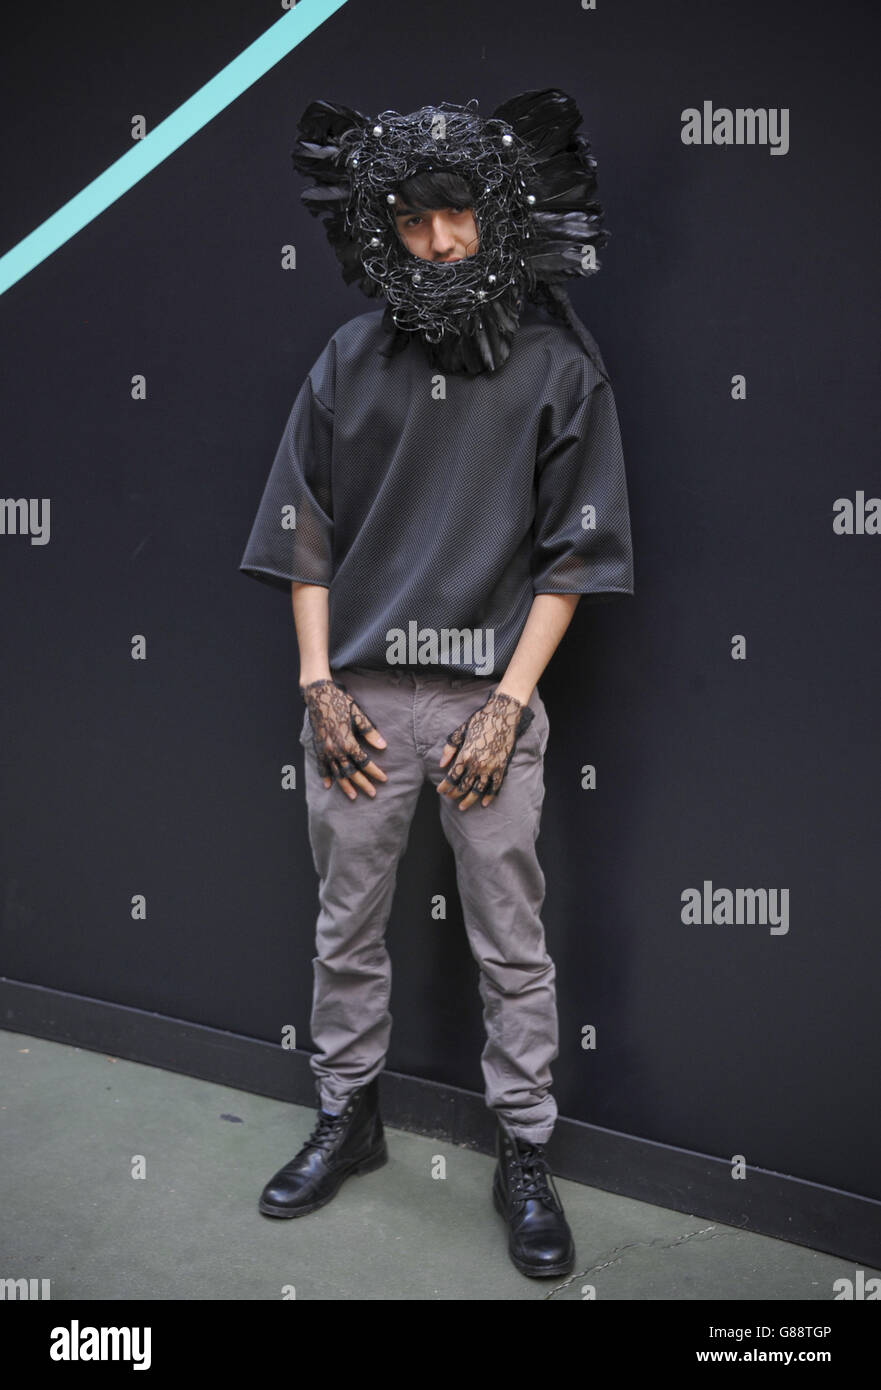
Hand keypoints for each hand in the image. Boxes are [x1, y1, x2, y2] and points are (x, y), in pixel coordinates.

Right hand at [301, 679, 387, 799]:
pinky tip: (328, 785)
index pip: (364, 762)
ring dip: (346, 785)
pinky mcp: (318, 748)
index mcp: (347, 742)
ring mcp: (325, 750)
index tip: (384, 778)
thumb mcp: (358, 714)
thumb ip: (369, 732)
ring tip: (354, 796)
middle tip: (373, 793)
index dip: (374, 772)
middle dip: (363, 784)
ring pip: (337, 773)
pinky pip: (321, 766)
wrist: (318, 695)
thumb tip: (383, 746)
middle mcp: (335, 749)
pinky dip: (325, 776)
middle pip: (351, 772)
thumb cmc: (340, 702)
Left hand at [437, 690, 533, 810]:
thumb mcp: (461, 731)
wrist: (503, 715)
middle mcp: (477, 764)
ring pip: (478, 790)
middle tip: (450, 798)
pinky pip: (495, 786)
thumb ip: (450, 748)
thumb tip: (441, 764)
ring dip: (469, 800)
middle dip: (454, 794)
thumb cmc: (480, 721)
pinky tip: (484, 803)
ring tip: (462, 807)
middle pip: (463, 786)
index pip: (452, 777)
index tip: (440, 791)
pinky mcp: (502, 767)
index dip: (444, 786)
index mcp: (465, 755)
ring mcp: (491, 767)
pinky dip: (490, 796)